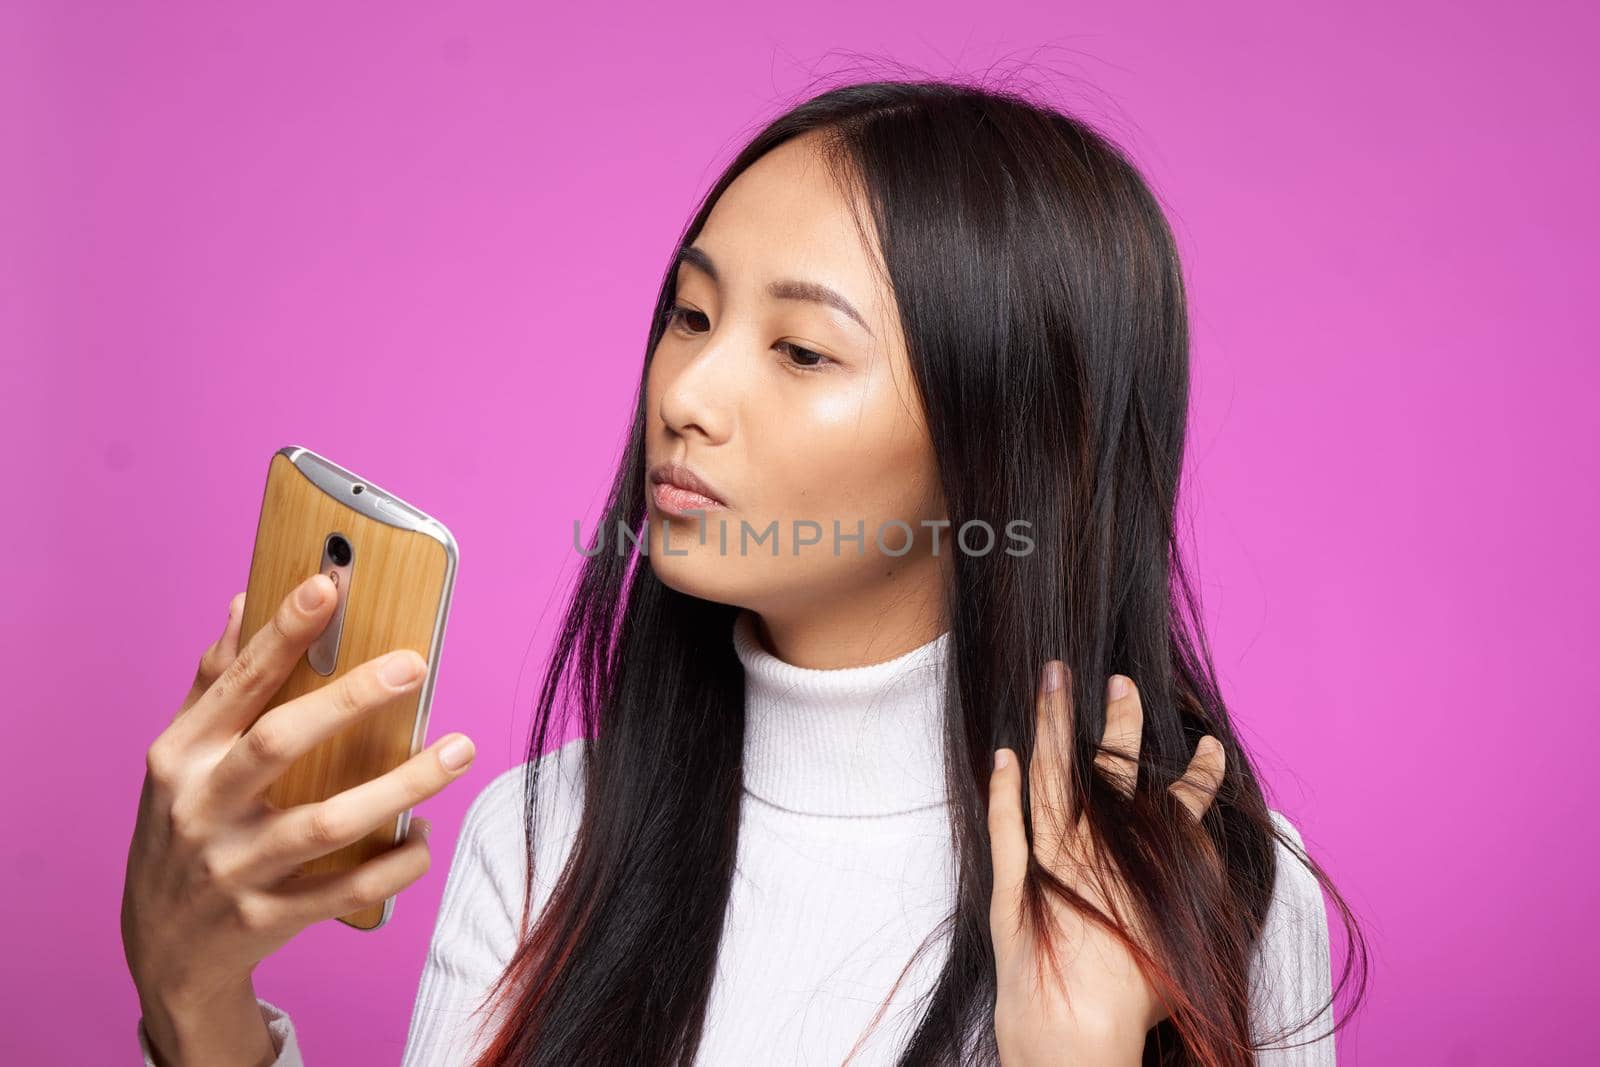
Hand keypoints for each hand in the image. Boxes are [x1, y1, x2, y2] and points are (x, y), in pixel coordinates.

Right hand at [121, 574, 476, 1006]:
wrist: (163, 953)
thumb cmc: (183, 831)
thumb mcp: (181, 760)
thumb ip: (215, 683)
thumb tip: (245, 600)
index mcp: (181, 757)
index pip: (238, 683)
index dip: (283, 633)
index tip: (329, 585)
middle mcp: (201, 809)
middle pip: (279, 742)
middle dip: (350, 699)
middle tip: (416, 664)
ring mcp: (234, 869)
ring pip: (328, 823)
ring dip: (402, 786)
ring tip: (461, 749)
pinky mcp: (267, 920)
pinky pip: (348, 890)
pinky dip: (395, 863)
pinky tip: (425, 834)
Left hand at [988, 664, 1225, 1064]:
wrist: (1076, 1026)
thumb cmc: (1138, 995)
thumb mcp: (1186, 937)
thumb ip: (1195, 888)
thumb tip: (1201, 853)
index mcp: (1150, 858)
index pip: (1183, 802)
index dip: (1200, 775)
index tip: (1210, 747)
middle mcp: (1101, 845)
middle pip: (1113, 768)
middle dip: (1120, 720)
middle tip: (1119, 680)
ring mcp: (1053, 857)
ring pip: (1054, 774)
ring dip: (1053, 723)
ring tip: (1052, 679)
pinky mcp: (1014, 879)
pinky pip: (1006, 821)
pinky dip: (1004, 786)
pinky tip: (1004, 753)